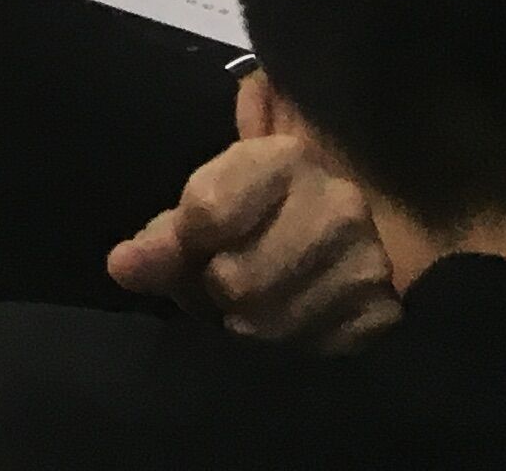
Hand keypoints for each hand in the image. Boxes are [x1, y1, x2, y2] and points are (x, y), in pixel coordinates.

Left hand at [106, 75, 397, 347]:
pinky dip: (290, 342)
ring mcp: (370, 257)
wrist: (341, 233)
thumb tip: (121, 267)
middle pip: (235, 280)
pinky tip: (295, 316)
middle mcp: (337, 201)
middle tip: (226, 279)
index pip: (206, 212)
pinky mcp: (384, 312)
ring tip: (257, 301)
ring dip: (248, 323)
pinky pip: (309, 349)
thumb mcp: (203, 210)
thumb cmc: (257, 214)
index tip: (194, 240)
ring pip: (269, 323)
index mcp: (283, 156)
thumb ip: (159, 239)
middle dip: (217, 289)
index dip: (184, 240)